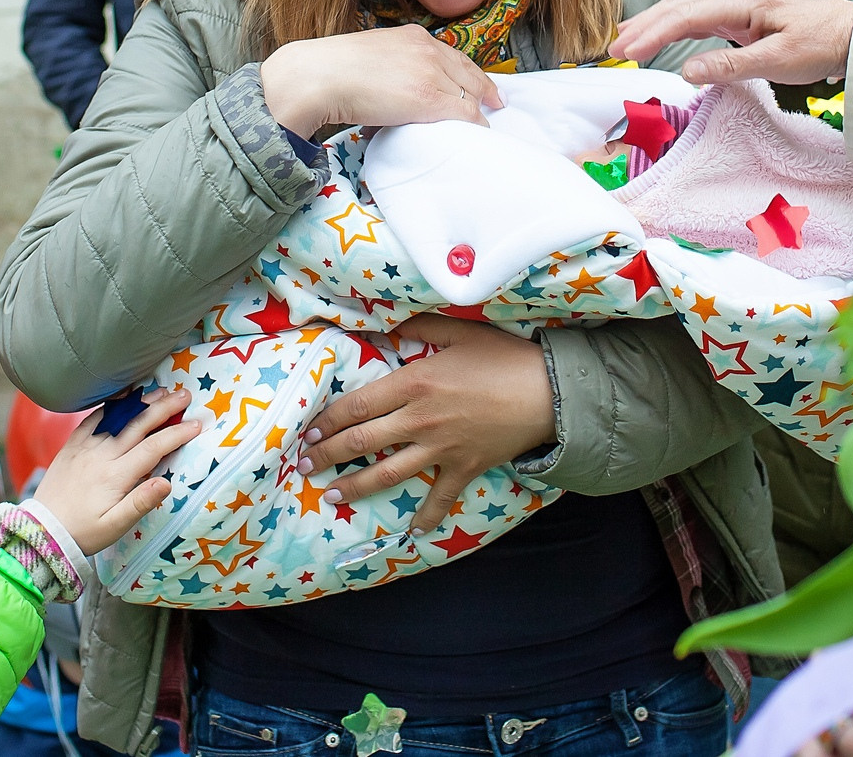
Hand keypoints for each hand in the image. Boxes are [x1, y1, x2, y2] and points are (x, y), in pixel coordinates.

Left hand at [30, 387, 204, 555]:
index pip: (153, 447)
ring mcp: (84, 447)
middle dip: (164, 407)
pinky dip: (110, 405)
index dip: (177, 434)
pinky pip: (92, 419)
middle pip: (138, 424)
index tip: (197, 423)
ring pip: (117, 417)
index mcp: (115, 476)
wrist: (42, 531)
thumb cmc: (84, 532)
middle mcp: (101, 455)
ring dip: (141, 402)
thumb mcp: (114, 527)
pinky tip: (123, 398)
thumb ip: (140, 503)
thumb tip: (167, 482)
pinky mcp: (71, 446)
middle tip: (185, 394)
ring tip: (161, 390)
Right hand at [259, 26, 504, 137]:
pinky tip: (477, 133)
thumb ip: (392, 64)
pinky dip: (474, 125)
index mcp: (413, 37)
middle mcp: (428, 50)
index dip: (470, 71)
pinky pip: (465, 114)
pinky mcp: (430, 99)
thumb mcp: (371, 55)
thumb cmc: (333, 70)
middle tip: (497, 102)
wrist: (321, 76)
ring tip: (486, 123)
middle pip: (469, 72)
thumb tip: (394, 85)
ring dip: (478, 110)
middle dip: (485, 88)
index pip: (453, 55)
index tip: (479, 82)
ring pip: (469, 94)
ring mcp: (431, 73)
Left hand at [299, 314, 553, 531]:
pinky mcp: (463, 468)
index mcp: (413, 384)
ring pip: (387, 474)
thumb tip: (386, 320)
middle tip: (305, 464)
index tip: (310, 430)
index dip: (328, 420)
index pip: (357, 406)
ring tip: (332, 495)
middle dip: (328, 455)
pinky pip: (439, 498)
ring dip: (356, 486)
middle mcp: (419, 420)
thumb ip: (419, 325)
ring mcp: (440, 449)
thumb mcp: (459, 332)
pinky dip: (425, 517)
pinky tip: (411, 532)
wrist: (548, 391)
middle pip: (361, 443)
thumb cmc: (502, 357)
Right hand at [610, 0, 852, 85]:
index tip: (625, 51)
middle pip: (679, 7)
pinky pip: (701, 17)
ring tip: (626, 37)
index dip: (652, 33)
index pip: (685, 15)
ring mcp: (740, 6)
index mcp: (742, 3)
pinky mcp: (745, 18)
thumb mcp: (778, 60)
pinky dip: (676, 25)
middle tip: (614, 48)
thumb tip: (686, 71)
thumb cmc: (822, 44)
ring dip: (655, 23)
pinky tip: (665, 34)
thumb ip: (731, 65)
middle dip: (644, 26)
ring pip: (687, 9)